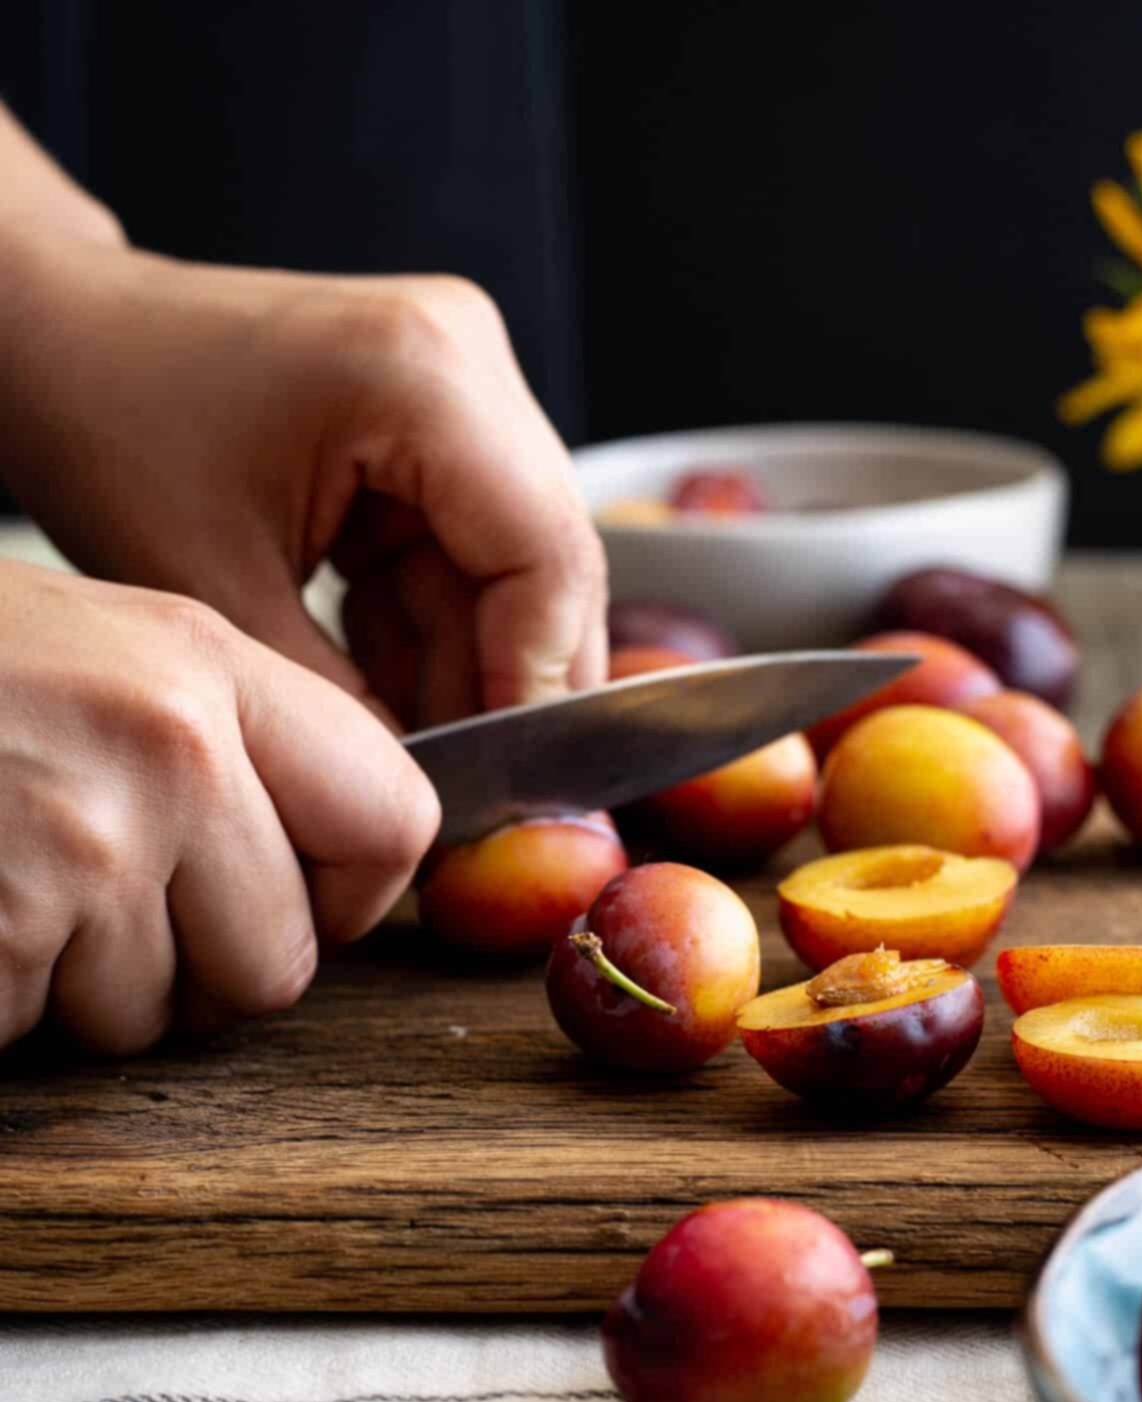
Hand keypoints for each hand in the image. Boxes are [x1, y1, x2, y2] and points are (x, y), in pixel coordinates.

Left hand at [0, 238, 606, 724]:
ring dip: (465, 662)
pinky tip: (383, 685)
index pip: (550, 557)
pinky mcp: (436, 419)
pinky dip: (430, 625)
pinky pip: (467, 548)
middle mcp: (467, 361)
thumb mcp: (221, 595)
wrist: (62, 340)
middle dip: (503, 677)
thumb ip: (340, 704)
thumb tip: (422, 792)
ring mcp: (459, 384)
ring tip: (407, 741)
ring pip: (513, 566)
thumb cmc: (113, 429)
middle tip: (462, 779)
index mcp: (427, 378)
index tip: (501, 776)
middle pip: (548, 560)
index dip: (537, 679)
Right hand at [0, 561, 439, 1053]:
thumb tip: (335, 855)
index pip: (395, 813)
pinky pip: (40, 1035)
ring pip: (155, 1019)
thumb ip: (223, 741)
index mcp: (204, 664)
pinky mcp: (1, 936)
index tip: (289, 897)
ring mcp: (81, 848)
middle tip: (94, 904)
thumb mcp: (94, 649)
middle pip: (284, 962)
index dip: (345, 889)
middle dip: (195, 971)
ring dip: (77, 991)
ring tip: (2, 882)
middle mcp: (167, 749)